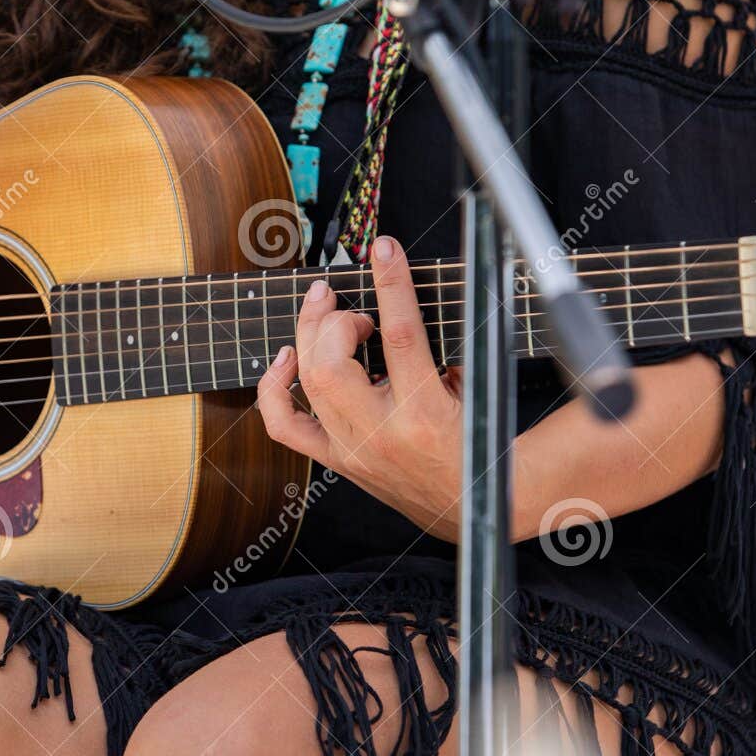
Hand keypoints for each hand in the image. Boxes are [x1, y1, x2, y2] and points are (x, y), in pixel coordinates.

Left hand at [257, 236, 465, 540]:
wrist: (474, 505)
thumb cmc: (480, 442)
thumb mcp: (479, 386)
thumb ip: (448, 344)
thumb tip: (408, 304)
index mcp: (426, 414)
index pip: (401, 336)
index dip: (390, 285)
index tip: (383, 250)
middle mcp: (381, 434)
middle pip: (332, 363)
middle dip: (336, 319)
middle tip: (353, 306)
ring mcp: (352, 450)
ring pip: (305, 385)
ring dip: (309, 337)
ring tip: (324, 312)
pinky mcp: (337, 461)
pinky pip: (284, 425)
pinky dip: (275, 386)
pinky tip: (288, 357)